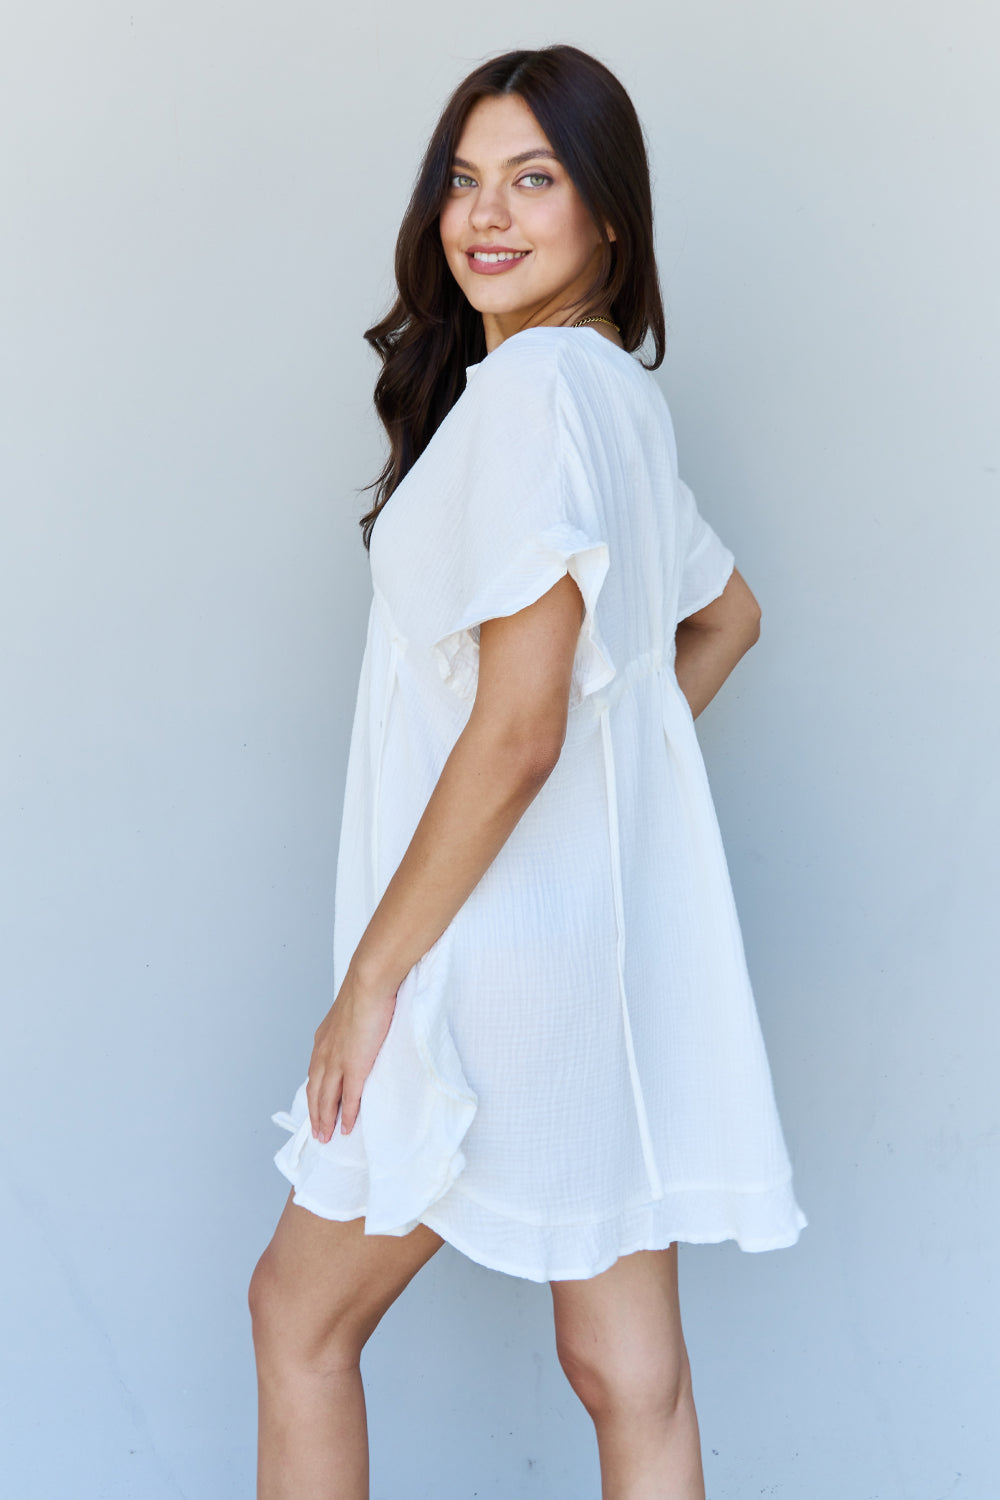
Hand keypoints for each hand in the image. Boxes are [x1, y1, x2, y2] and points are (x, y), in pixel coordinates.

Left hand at [306, 965, 398, 1141]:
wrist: (368, 983)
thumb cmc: (366, 990)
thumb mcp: (352, 1010)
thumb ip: (352, 1024)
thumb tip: (361, 1025)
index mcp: (323, 1040)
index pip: (315, 1073)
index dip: (314, 1093)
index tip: (316, 1107)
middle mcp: (325, 1053)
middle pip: (315, 1091)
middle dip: (315, 1114)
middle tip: (318, 1133)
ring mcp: (338, 1062)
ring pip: (326, 1099)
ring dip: (325, 1120)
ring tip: (327, 1137)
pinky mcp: (354, 1066)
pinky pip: (347, 1098)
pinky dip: (345, 1115)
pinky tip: (346, 1128)